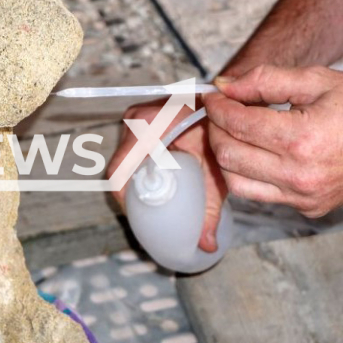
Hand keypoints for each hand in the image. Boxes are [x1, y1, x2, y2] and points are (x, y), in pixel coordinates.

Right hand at [106, 99, 227, 251]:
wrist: (222, 97)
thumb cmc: (219, 125)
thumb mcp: (215, 167)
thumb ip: (211, 206)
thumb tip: (206, 245)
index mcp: (148, 126)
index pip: (119, 170)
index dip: (123, 198)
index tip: (136, 216)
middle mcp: (135, 119)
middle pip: (120, 167)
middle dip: (130, 194)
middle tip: (146, 215)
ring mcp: (135, 119)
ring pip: (124, 160)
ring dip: (134, 182)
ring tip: (150, 203)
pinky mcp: (139, 122)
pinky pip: (130, 152)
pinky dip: (139, 171)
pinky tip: (153, 185)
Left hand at [203, 64, 342, 216]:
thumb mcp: (317, 80)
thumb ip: (265, 80)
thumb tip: (224, 85)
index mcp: (302, 139)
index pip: (238, 124)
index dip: (217, 108)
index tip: (213, 97)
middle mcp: (299, 174)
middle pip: (228, 154)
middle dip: (215, 129)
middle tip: (220, 113)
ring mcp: (302, 196)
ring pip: (234, 181)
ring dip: (225, 155)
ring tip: (234, 133)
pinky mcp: (306, 208)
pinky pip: (258, 195)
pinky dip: (246, 174)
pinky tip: (254, 153)